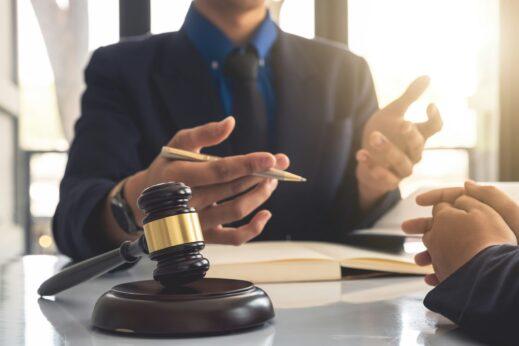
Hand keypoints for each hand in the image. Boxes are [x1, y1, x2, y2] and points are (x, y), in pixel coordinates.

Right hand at [125, 116, 289, 244]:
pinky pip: (232, 238)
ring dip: (260, 195)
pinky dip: (253, 229)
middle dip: (260, 175)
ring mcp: (195, 221)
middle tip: (278, 165)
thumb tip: (230, 122)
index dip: (248, 163)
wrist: (146, 201)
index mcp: (179, 174)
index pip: (220, 169)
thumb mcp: (178, 144)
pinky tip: (266, 214)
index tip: (272, 158)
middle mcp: (187, 201)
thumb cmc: (168, 167)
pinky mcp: (203, 237)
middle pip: (232, 188)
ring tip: (271, 182)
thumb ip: (204, 133)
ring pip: (236, 211)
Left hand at [356, 76, 442, 210]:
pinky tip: (361, 154)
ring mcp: (403, 168)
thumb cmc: (385, 133)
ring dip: (387, 150)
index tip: (429, 105)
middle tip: (401, 123)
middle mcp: (414, 153)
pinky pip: (385, 177)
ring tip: (373, 137)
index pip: (435, 128)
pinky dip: (373, 167)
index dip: (436, 118)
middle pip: (419, 145)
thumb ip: (409, 97)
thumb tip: (427, 76)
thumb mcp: (394, 113)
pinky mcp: (389, 181)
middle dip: (410, 135)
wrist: (367, 159)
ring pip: (402, 162)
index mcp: (417, 135)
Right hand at [402, 189, 516, 284]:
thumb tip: (467, 185)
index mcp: (489, 216)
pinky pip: (454, 271)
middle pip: (448, 224)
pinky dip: (441, 273)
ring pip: (447, 249)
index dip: (438, 197)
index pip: (459, 199)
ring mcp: (479, 255)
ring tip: (418, 261)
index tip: (418, 202)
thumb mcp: (512, 217)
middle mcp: (482, 234)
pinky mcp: (477, 275)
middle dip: (425, 227)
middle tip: (405, 230)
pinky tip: (431, 278)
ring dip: (430, 252)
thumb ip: (489, 198)